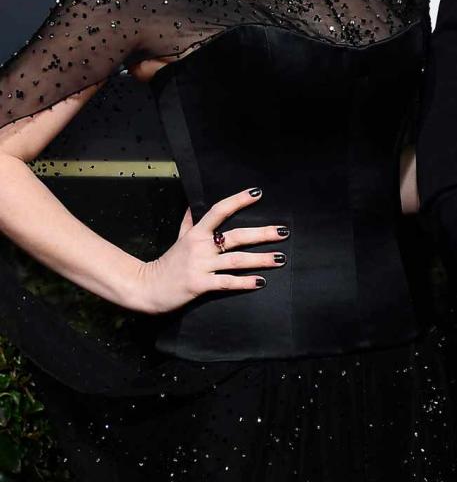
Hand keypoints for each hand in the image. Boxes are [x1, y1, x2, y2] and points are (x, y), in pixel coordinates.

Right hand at [129, 188, 287, 313]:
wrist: (146, 287)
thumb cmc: (166, 263)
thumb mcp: (178, 239)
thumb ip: (188, 222)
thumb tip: (192, 205)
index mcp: (197, 233)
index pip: (219, 211)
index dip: (238, 200)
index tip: (257, 193)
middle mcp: (200, 247)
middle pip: (236, 236)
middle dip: (262, 234)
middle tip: (283, 231)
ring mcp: (200, 265)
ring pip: (236, 260)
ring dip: (261, 259)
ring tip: (280, 258)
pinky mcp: (200, 284)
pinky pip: (227, 282)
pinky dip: (245, 282)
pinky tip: (261, 281)